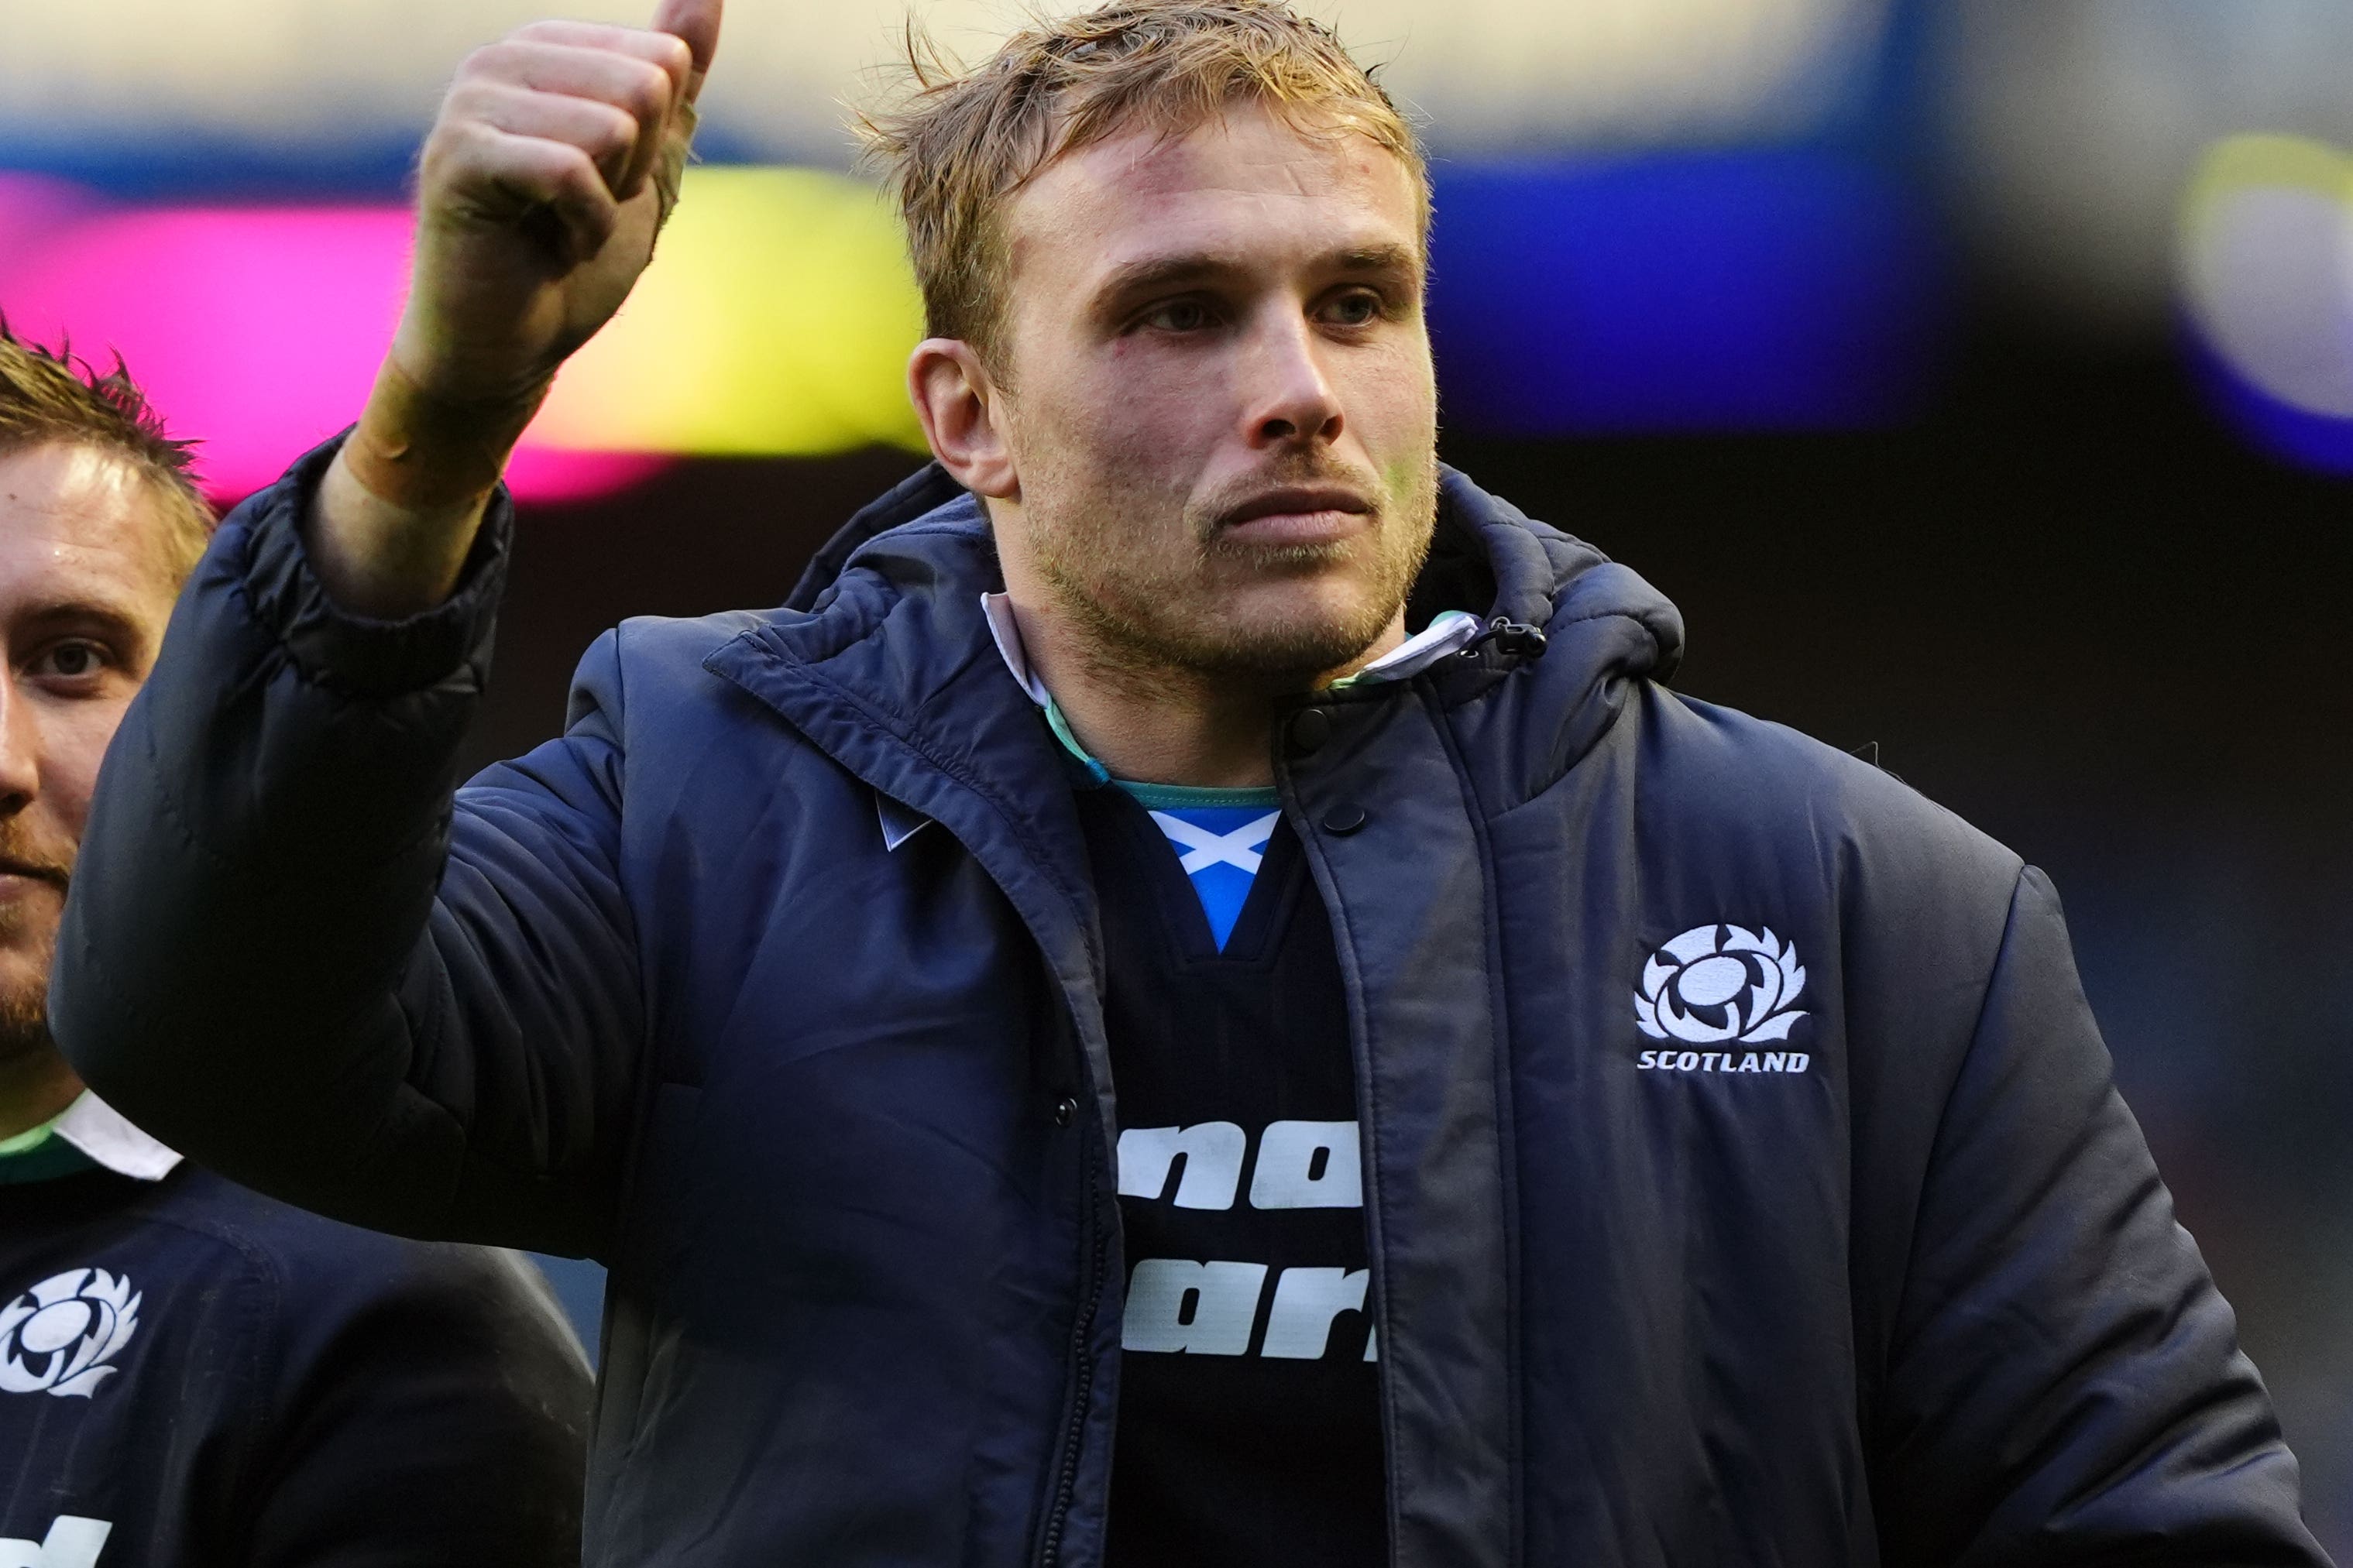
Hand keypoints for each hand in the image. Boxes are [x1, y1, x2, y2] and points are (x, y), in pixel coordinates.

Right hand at [315, 0, 720, 616]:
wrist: (507, 347)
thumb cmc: (569, 262)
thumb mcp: (646, 163)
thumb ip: (674, 80)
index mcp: (545, 51)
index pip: (665, 61)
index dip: (658, 143)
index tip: (605, 182)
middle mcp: (499, 60)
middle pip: (645, 85)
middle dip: (636, 168)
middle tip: (583, 210)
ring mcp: (471, 102)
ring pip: (612, 126)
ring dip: (608, 200)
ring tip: (559, 226)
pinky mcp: (459, 156)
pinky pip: (572, 171)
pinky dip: (583, 227)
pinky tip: (547, 245)